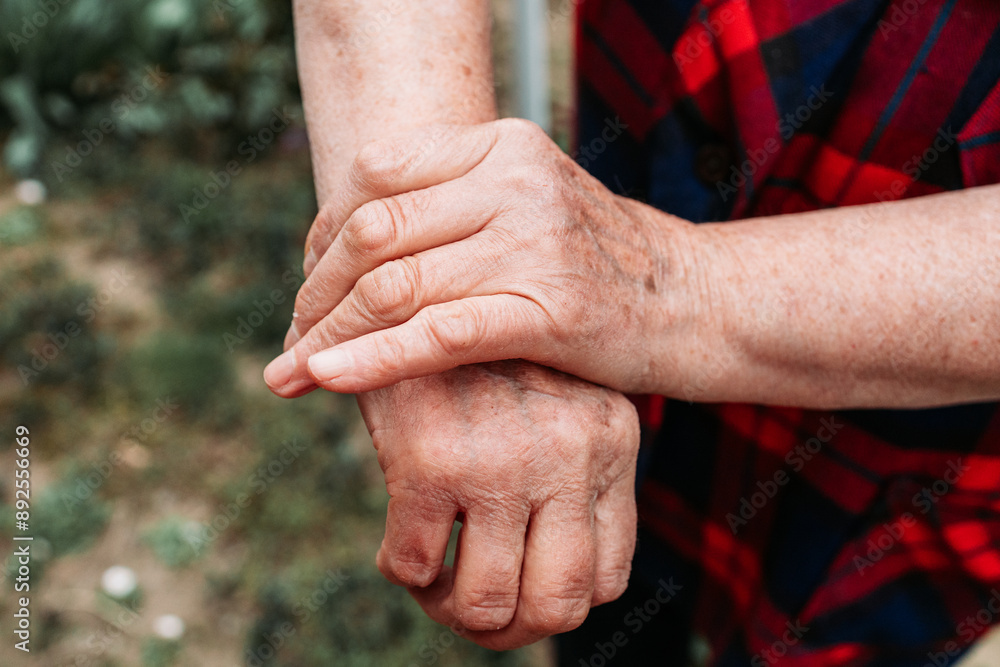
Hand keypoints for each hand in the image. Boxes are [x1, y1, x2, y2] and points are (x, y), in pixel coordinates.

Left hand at [263, 119, 697, 397]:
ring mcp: (532, 241)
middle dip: (315, 292)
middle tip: (291, 337)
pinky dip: (373, 359)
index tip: (309, 283)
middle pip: (374, 232)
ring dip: (328, 334)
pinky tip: (326, 380)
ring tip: (290, 371)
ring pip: (395, 286)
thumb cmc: (594, 261)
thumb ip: (450, 207)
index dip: (324, 232)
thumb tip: (349, 242)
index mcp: (499, 146)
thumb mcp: (526, 205)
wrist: (691, 299)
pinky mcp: (548, 309)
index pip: (376, 175)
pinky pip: (438, 333)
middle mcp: (512, 182)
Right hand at [359, 360, 639, 649]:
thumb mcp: (553, 396)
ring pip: (488, 604)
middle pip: (560, 605)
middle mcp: (572, 452)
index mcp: (612, 440)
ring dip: (452, 610)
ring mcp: (506, 458)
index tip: (516, 587)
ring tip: (434, 581)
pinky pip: (416, 567)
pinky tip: (399, 540)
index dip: (556, 601)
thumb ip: (563, 468)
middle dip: (508, 629)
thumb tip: (540, 581)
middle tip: (468, 605)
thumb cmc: (487, 347)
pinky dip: (405, 570)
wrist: (423, 264)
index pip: (608, 575)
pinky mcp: (433, 459)